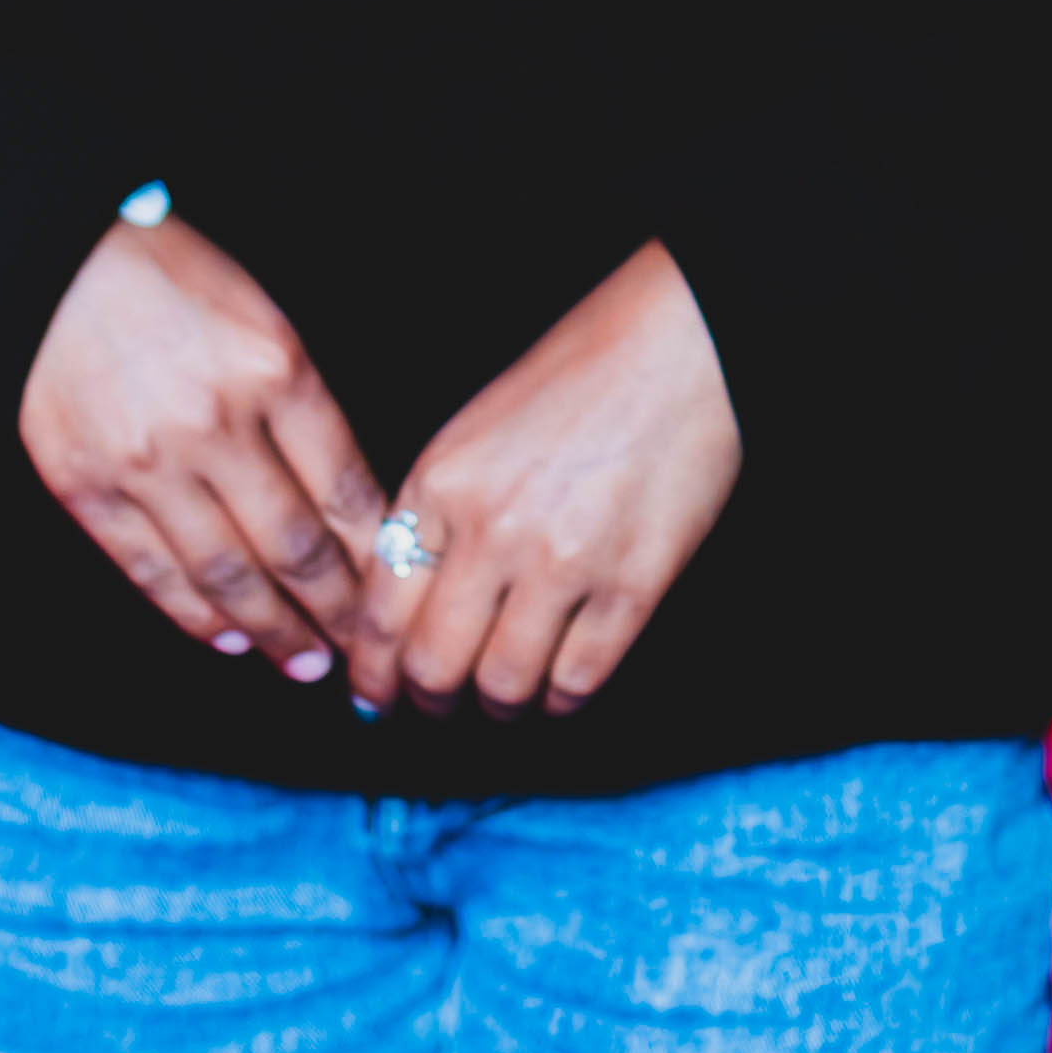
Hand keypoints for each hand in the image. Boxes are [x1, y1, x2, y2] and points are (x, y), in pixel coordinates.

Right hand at [20, 211, 385, 677]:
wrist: (54, 259)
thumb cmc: (171, 277)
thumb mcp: (263, 319)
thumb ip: (302, 405)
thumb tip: (345, 504)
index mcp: (274, 371)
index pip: (346, 491)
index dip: (376, 557)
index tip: (395, 593)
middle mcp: (215, 424)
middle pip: (294, 545)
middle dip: (335, 610)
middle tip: (361, 652)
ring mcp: (146, 461)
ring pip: (225, 573)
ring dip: (273, 629)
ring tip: (303, 661)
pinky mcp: (85, 485)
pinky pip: (150, 570)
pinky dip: (193, 614)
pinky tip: (228, 637)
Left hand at [345, 242, 740, 723]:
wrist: (679, 344)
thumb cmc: (579, 375)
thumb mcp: (475, 431)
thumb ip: (436, 512)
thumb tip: (406, 602)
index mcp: (441, 482)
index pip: (380, 609)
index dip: (371, 669)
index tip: (373, 693)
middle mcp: (492, 528)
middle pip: (433, 665)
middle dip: (426, 702)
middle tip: (433, 706)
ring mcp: (564, 562)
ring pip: (502, 686)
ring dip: (495, 709)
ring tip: (500, 700)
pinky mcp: (632, 587)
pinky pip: (578, 680)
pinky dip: (560, 701)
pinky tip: (557, 689)